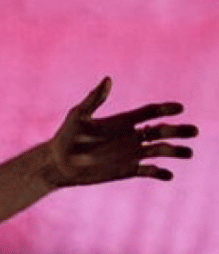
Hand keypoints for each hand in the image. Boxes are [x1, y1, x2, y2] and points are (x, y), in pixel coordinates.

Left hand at [43, 77, 196, 186]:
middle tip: (194, 131)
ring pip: (160, 151)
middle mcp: (130, 136)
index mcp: (122, 121)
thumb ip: (94, 100)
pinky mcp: (127, 170)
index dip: (165, 109)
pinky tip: (167, 174)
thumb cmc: (65, 136)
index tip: (180, 108)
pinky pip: (149, 171)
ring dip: (175, 151)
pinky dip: (160, 172)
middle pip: (161, 131)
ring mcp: (131, 153)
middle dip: (178, 131)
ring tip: (188, 153)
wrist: (58, 163)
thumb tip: (108, 79)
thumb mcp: (78, 116)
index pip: (149, 112)